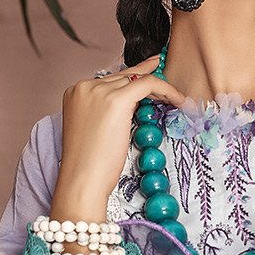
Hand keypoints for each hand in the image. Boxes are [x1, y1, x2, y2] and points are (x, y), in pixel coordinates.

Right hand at [51, 55, 185, 220]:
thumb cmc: (88, 164)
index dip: (133, 80)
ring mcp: (99, 90)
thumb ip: (106, 111)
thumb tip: (131, 103)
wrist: (82, 179)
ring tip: (176, 98)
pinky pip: (148, 84)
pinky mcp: (117, 100)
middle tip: (168, 85)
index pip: (111, 80)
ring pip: (138, 78)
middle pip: (124, 76)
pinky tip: (179, 100)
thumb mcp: (94, 128)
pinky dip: (167, 90)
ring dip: (159, 88)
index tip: (150, 75)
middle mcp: (85, 86)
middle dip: (148, 82)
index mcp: (75, 92)